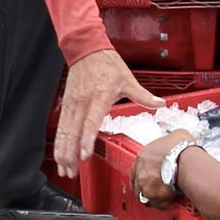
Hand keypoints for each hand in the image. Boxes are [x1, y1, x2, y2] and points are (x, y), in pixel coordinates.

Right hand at [53, 49, 162, 178]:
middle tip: (72, 171)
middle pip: (73, 132)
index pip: (91, 122)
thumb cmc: (106, 63)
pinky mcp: (67, 105)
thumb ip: (142, 95)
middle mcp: (83, 102)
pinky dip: (59, 142)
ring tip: (65, 168)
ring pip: (65, 132)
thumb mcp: (127, 78)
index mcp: (99, 97)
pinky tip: (59, 154)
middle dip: (71, 154)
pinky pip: (61, 127)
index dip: (86, 139)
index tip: (84, 154)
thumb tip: (160, 103)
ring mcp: (73, 104)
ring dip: (63, 151)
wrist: (86, 48)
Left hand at [132, 131, 192, 207]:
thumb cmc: (182, 148)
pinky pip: (157, 203)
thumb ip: (170, 143)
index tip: (151, 178)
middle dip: (147, 188)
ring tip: (166, 198)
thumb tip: (177, 142)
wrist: (186, 160)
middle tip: (157, 190)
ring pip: (145, 195)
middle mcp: (140, 169)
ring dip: (154, 198)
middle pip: (137, 183)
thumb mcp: (175, 136)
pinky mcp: (151, 194)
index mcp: (144, 155)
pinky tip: (172, 202)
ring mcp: (144, 182)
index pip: (137, 168)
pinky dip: (164, 204)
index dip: (144, 175)